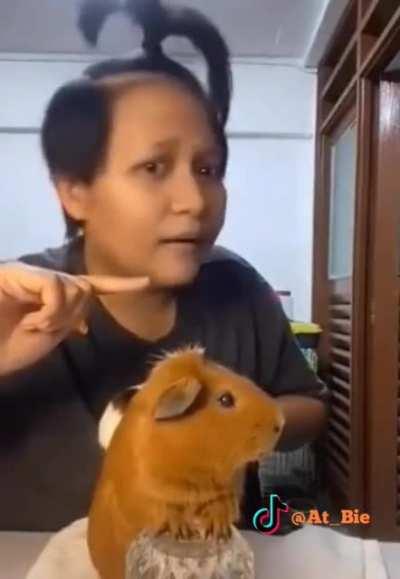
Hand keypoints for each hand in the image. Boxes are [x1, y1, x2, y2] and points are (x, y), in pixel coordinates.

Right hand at [0, 262, 148, 376]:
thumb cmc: (7, 348)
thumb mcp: (46, 336)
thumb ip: (66, 320)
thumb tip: (84, 320)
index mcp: (51, 294)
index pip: (90, 285)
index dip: (118, 284)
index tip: (146, 282)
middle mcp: (42, 279)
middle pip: (83, 286)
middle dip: (73, 313)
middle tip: (45, 329)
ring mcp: (28, 274)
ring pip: (72, 286)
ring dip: (59, 314)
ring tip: (33, 326)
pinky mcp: (16, 273)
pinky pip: (55, 286)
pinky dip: (50, 309)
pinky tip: (32, 321)